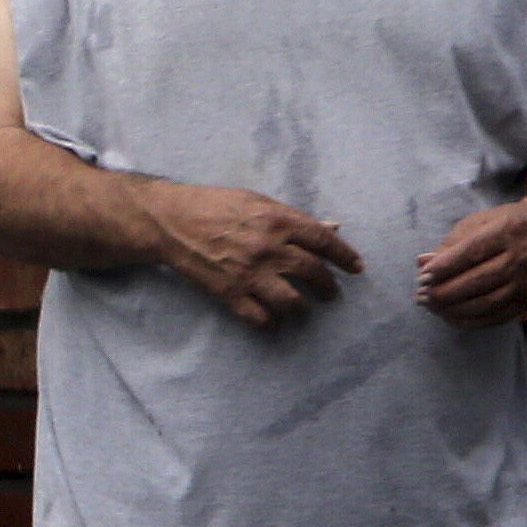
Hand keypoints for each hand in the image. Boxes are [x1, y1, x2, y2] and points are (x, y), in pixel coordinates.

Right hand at [139, 179, 360, 326]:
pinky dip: (270, 323)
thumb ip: (294, 218)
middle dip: (328, 286)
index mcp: (278, 220)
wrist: (171, 221)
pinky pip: (259, 318)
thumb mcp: (258, 202)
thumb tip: (331, 227)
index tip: (356, 267)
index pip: (324, 241)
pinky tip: (272, 321)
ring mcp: (248, 273)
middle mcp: (268, 247)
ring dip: (303, 309)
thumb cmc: (215, 205)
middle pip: (313, 272)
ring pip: (291, 301)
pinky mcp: (228, 293)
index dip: (345, 256)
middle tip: (330, 293)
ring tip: (303, 309)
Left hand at [414, 190, 526, 326]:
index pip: (472, 252)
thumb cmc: (508, 224)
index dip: (445, 267)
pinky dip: (470, 321)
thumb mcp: (481, 221)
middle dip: (444, 292)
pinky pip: (497, 317)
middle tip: (421, 296)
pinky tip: (449, 317)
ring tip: (431, 307)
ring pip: (486, 303)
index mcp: (508, 231)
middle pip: (478, 281)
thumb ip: (450, 242)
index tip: (422, 276)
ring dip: (453, 309)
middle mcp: (522, 258)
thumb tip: (422, 262)